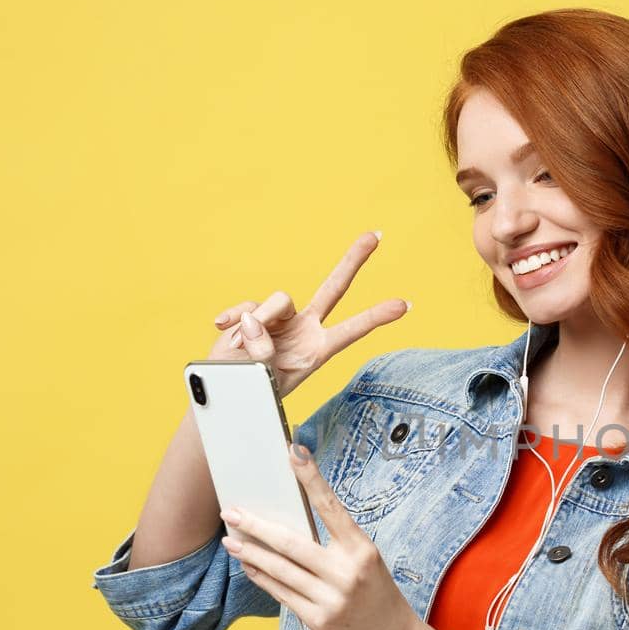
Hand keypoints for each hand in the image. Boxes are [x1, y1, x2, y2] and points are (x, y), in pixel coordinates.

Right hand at [206, 230, 408, 396]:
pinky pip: (246, 307)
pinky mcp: (252, 313)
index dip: (377, 317)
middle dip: (354, 260)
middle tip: (375, 236)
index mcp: (317, 349)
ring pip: (279, 299)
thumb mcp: (266, 380)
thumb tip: (252, 321)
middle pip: (334, 288)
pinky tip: (224, 331)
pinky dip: (233, 319)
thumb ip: (263, 351)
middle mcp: (304, 328)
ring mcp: (280, 319)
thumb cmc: (253, 394)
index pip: (352, 329)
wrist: (227, 393)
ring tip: (245, 349)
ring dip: (260, 323)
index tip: (404, 305)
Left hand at [217, 442, 422, 629]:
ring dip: (249, 552)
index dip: (311, 477)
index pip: (331, 506)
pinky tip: (248, 566)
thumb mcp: (366, 563)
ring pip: (279, 568)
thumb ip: (335, 545)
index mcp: (362, 550)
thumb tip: (292, 522)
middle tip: (231, 512)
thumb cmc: (378, 597)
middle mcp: (346, 572)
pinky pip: (280, 593)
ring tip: (231, 540)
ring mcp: (331, 598)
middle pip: (290, 542)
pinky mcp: (317, 620)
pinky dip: (261, 576)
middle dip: (255, 525)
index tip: (293, 452)